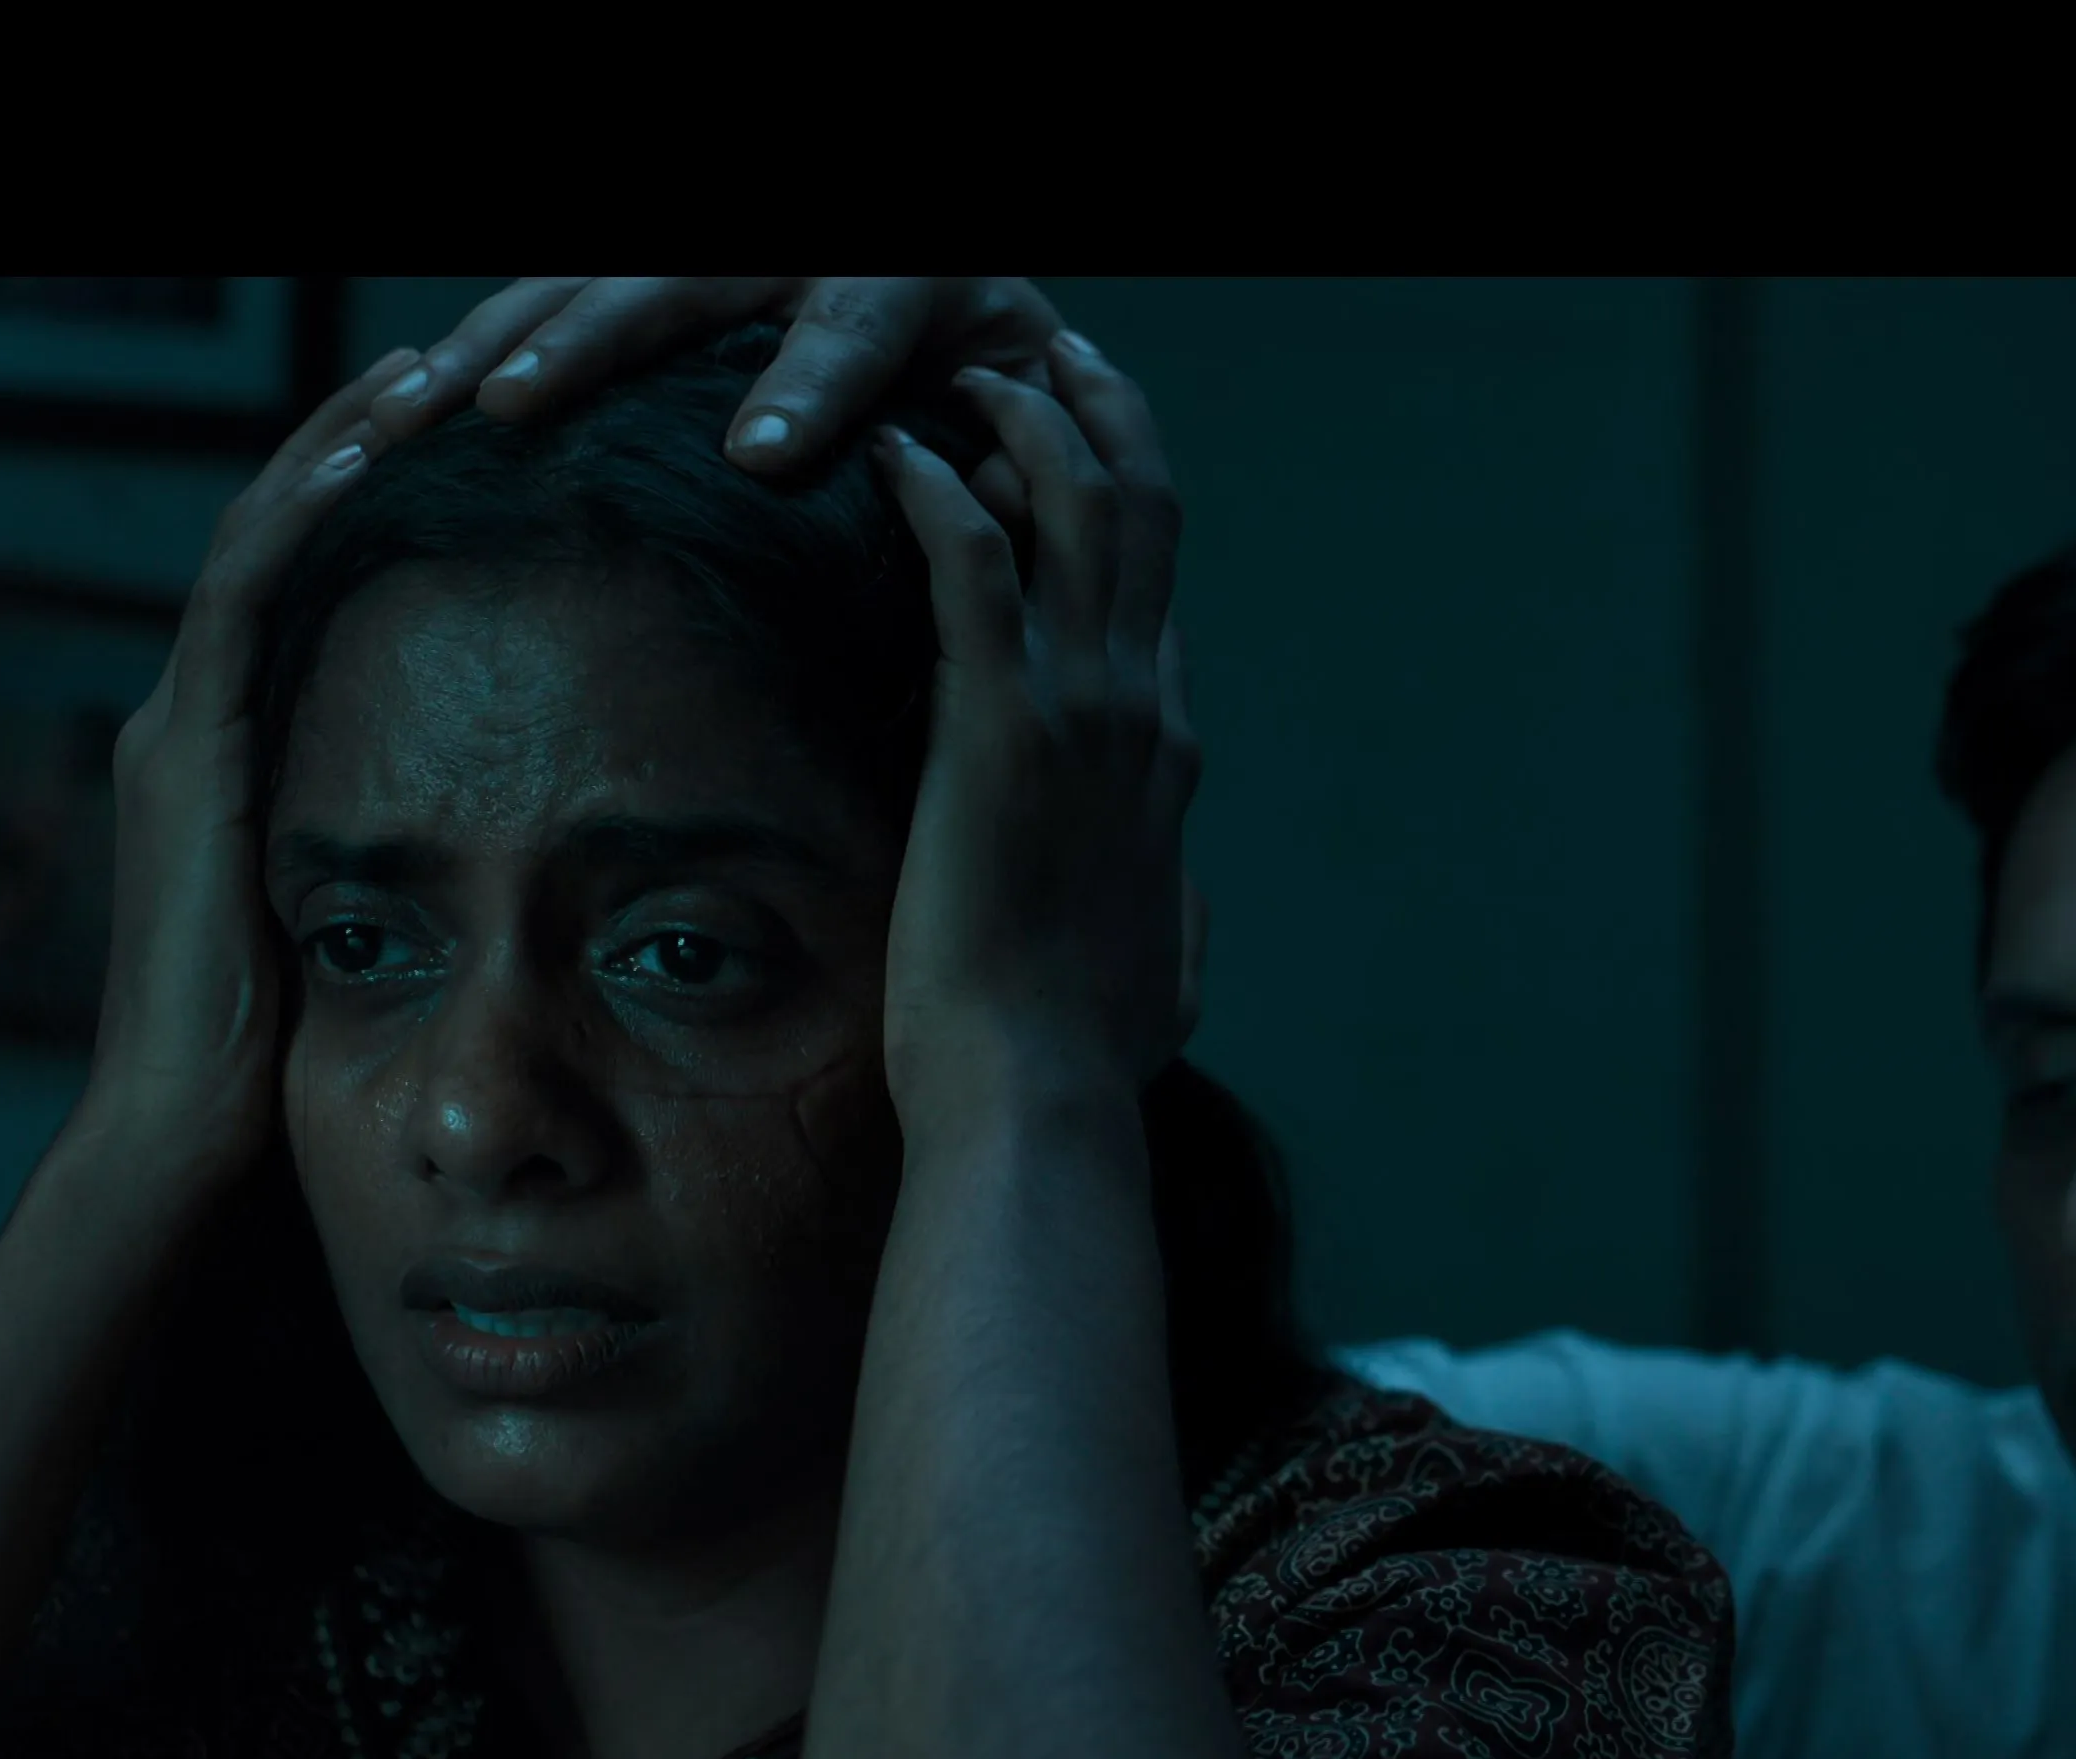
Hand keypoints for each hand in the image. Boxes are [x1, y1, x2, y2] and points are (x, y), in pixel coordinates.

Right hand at [73, 345, 424, 1184]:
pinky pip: (246, 601)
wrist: (194, 1144)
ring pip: (265, 537)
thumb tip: (551, 829)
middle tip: (458, 356)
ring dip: (344, 447)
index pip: (318, 583)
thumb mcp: (384, 925)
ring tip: (426, 367)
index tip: (478, 429)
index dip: (384, 498)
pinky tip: (368, 457)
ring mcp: (183, 731)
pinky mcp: (188, 758)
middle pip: (288, 531)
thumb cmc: (299, 1064)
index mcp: (244, 755)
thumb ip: (430, 856)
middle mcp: (198, 722)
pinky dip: (302, 519)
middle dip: (368, 439)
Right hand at [366, 277, 1066, 485]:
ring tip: (414, 410)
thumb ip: (1015, 458)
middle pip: (678, 283)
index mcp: (907, 277)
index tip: (758, 454)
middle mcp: (794, 245)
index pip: (850, 330)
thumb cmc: (995, 369)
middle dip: (587, 342)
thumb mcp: (1029, 401)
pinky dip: (480, 341)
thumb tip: (991, 515)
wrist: (957, 281)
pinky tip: (404, 403)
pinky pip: (554, 290)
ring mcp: (713, 250)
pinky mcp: (653, 269)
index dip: (807, 387)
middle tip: (513, 407)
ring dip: (493, 340)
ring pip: (589, 277)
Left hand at [871, 337, 1202, 1144]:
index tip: (1070, 447)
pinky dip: (936, 490)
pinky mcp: (1002, 724)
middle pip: (1143, 508)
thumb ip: (1179, 919)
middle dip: (1099, 410)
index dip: (1121, 500)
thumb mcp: (1164, 972)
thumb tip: (1186, 912)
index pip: (1158, 592)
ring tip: (965, 372)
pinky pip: (974, 563)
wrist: (1039, 1090)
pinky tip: (890, 454)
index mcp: (1169, 758)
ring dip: (1022, 419)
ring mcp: (1083, 709)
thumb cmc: (1080, 1053)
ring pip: (1076, 505)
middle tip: (1046, 352)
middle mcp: (1144, 710)